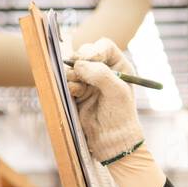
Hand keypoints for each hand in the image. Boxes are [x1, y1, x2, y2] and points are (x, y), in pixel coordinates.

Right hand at [64, 38, 144, 163]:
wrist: (111, 140)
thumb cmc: (121, 115)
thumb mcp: (116, 92)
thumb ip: (100, 74)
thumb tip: (79, 64)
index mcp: (118, 66)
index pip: (104, 46)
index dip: (94, 50)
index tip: (90, 59)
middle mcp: (103, 70)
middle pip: (84, 52)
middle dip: (80, 62)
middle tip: (79, 73)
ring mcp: (89, 80)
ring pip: (73, 66)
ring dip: (73, 75)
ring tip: (80, 89)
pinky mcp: (77, 92)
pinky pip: (67, 81)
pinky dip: (69, 85)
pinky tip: (76, 94)